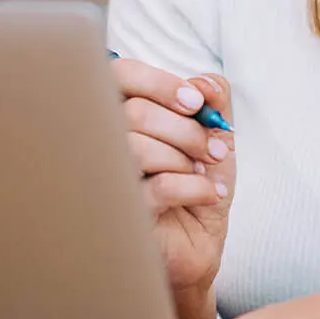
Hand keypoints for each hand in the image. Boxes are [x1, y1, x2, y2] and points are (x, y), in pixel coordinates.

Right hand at [112, 58, 235, 313]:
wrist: (198, 242)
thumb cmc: (197, 181)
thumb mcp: (215, 134)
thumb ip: (213, 98)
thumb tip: (203, 83)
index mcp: (123, 114)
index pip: (120, 76)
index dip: (159, 83)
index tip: (196, 103)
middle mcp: (104, 143)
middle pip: (133, 112)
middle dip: (185, 129)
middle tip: (213, 149)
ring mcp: (107, 179)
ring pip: (139, 148)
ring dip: (187, 158)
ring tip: (207, 171)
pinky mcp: (122, 214)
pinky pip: (158, 187)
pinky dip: (195, 187)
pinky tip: (210, 193)